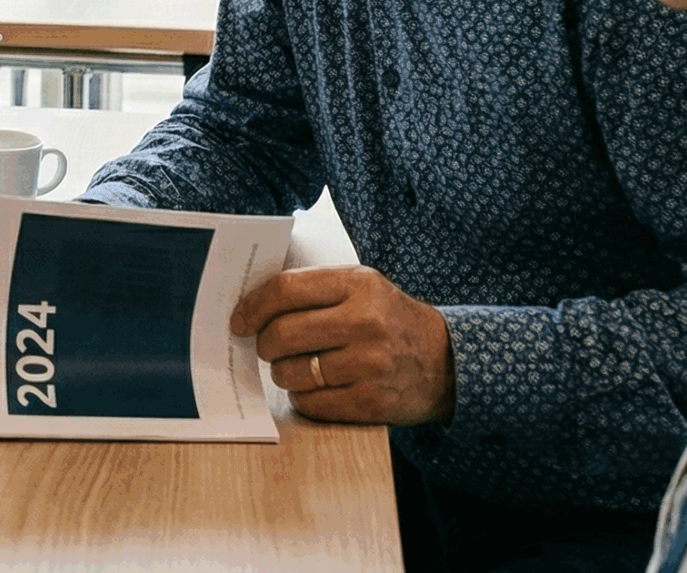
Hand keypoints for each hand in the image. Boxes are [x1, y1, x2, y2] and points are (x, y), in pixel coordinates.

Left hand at [231, 265, 454, 426]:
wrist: (447, 362)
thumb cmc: (390, 320)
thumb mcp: (364, 287)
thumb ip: (315, 289)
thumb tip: (252, 303)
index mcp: (358, 285)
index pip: (285, 290)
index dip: (253, 307)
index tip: (239, 320)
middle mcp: (365, 322)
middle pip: (283, 334)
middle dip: (264, 344)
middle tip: (267, 348)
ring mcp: (370, 365)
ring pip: (292, 372)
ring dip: (283, 373)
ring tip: (297, 367)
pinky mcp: (372, 402)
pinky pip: (311, 403)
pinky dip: (302, 397)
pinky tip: (315, 388)